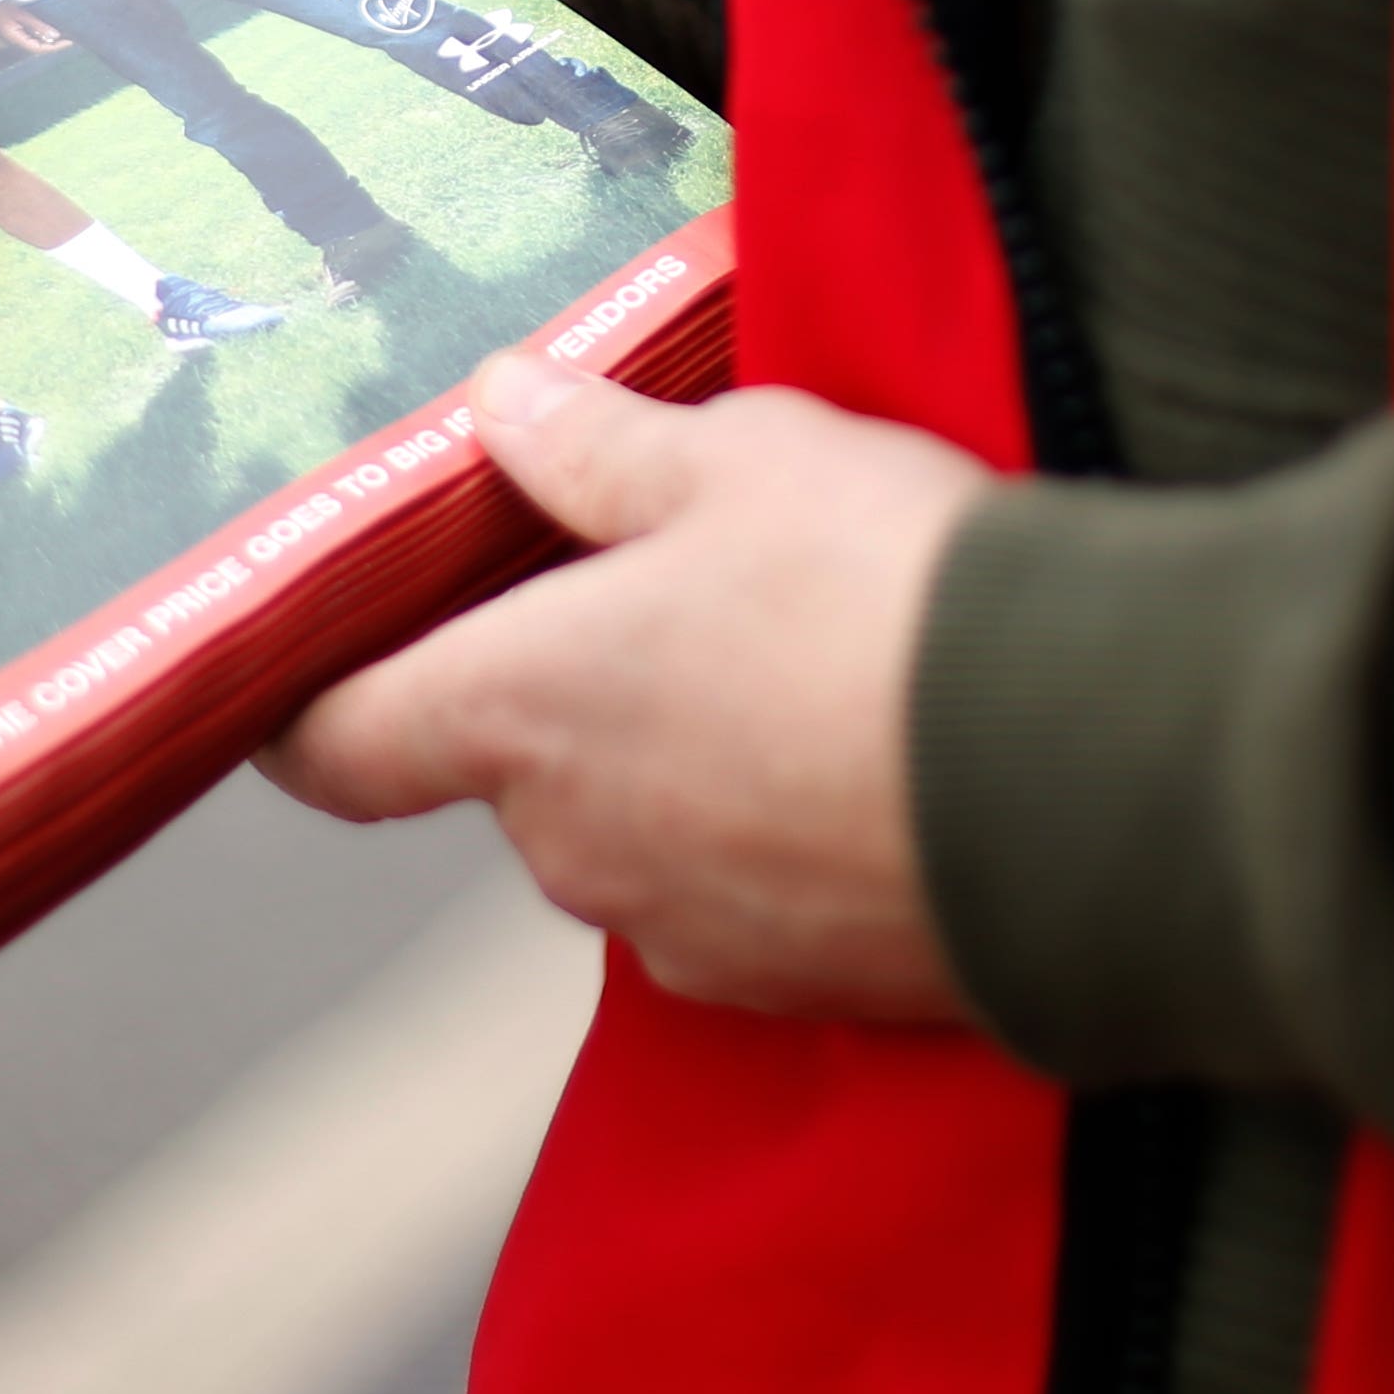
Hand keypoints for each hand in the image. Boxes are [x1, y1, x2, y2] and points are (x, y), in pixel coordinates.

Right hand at [0, 3, 72, 52]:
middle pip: (40, 47)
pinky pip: (34, 36)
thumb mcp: (22, 14)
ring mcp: (18, 36)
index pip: (40, 48)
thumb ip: (37, 25)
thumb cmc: (3, 7)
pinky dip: (44, 34)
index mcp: (17, 38)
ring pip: (38, 42)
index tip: (69, 42)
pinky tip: (52, 30)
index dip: (55, 47)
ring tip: (64, 35)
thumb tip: (55, 35)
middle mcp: (18, 40)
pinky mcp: (19, 30)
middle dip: (55, 45)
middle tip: (70, 39)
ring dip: (51, 40)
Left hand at [264, 353, 989, 1019]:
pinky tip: (881, 752)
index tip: (299, 675)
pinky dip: (786, 832)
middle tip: (683, 589)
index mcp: (519, 713)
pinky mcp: (802, 988)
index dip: (306, 707)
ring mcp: (687, 931)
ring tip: (815, 661)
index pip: (339, 745)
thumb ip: (598, 445)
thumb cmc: (887, 595)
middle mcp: (573, 847)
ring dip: (692, 759)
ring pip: (644, 828)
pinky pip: (751, 897)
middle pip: (520, 768)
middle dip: (579, 690)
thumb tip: (504, 406)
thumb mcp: (741, 459)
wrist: (1094, 775)